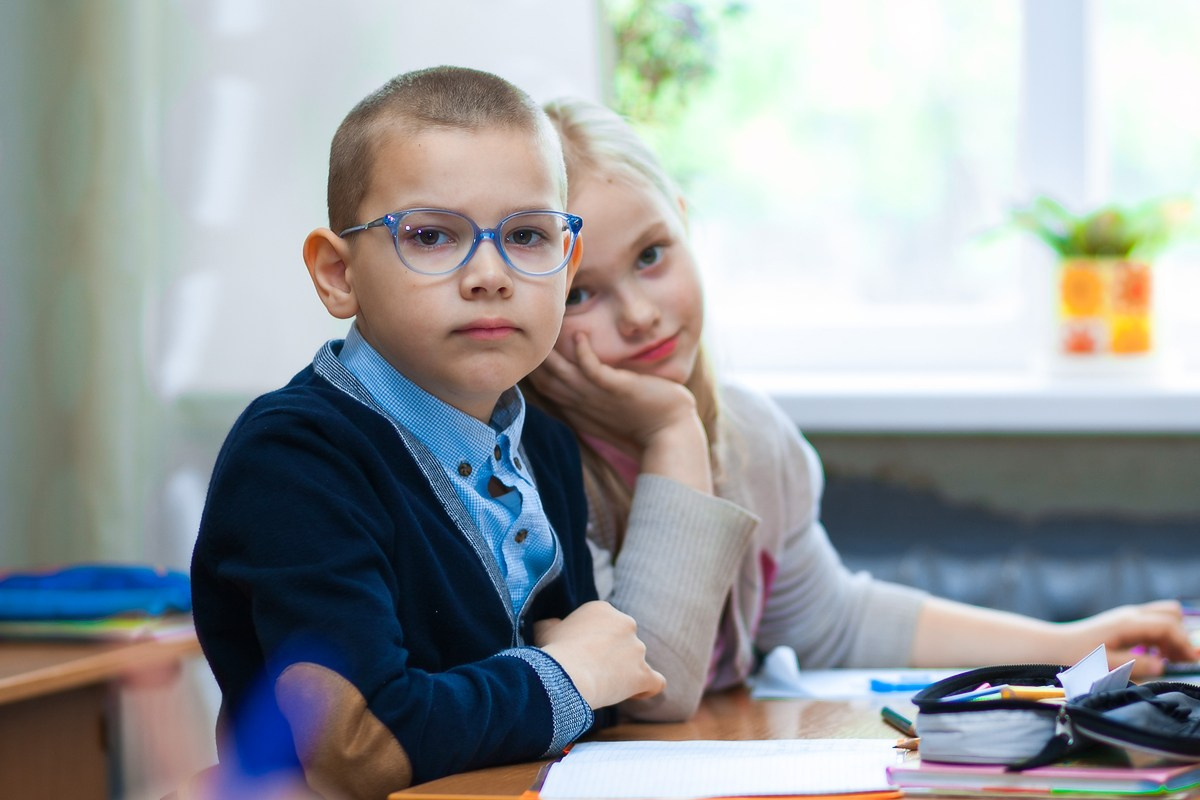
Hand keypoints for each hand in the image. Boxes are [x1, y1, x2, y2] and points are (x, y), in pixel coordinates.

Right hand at [532, 333, 698, 448]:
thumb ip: (596, 395)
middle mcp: (584, 401)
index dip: (532, 367)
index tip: (525, 346)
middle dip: (532, 356)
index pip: (546, 386)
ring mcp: (598, 396)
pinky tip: (578, 335)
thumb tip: (586, 376)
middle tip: (525, 331)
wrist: (671, 435)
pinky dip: (582, 352)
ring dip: (551, 350)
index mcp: (580, 407)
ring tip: (544, 326)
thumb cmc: (645, 422)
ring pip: (563, 372)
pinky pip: (592, 369)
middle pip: (546, 379)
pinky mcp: (617, 388)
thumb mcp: (611, 409)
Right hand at [534, 600, 665, 708]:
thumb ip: (554, 625)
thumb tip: (555, 626)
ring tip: (606, 687)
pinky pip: (655, 682)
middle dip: (613, 654)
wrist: (565, 673)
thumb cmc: (552, 651)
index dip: (597, 641)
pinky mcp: (643, 674)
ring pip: (637, 661)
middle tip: (593, 671)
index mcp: (603, 610)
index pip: (608, 624)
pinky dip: (648, 688)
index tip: (585, 654)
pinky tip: (637, 694)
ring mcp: (637, 649)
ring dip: (625, 672)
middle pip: (624, 640)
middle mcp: (625, 623)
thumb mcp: (545, 629)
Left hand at [1062, 600, 1197, 677]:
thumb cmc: (1077, 656)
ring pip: (1164, 616)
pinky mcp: (1124, 623)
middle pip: (1171, 613)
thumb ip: (1135, 664)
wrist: (1054, 646)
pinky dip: (1162, 637)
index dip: (1184, 643)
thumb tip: (1161, 665)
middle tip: (1180, 661)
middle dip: (1181, 635)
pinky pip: (1153, 623)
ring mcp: (1128, 616)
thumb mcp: (1106, 665)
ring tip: (1169, 660)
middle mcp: (1131, 615)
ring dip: (1172, 636)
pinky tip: (1154, 655)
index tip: (1190, 663)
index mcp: (1128, 623)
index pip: (1168, 625)